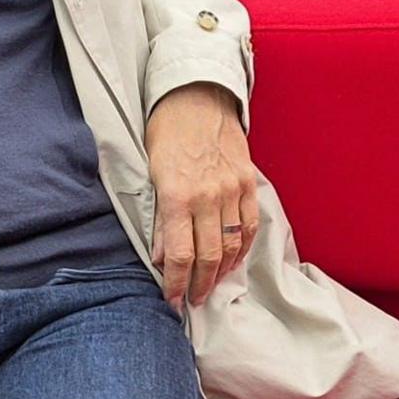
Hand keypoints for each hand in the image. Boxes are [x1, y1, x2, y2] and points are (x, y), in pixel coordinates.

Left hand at [144, 84, 261, 305]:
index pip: (179, 255)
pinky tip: (233, 262)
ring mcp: (232, 190)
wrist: (197, 97)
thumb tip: (160, 256)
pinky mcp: (248, 183)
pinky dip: (242, 249)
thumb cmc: (165, 133)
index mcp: (177, 195)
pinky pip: (249, 226)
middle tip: (192, 302)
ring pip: (232, 245)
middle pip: (209, 256)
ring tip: (211, 287)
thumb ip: (157, 217)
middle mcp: (208, 196)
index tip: (172, 302)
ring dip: (221, 272)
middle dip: (199, 285)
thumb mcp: (149, 173)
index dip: (175, 284)